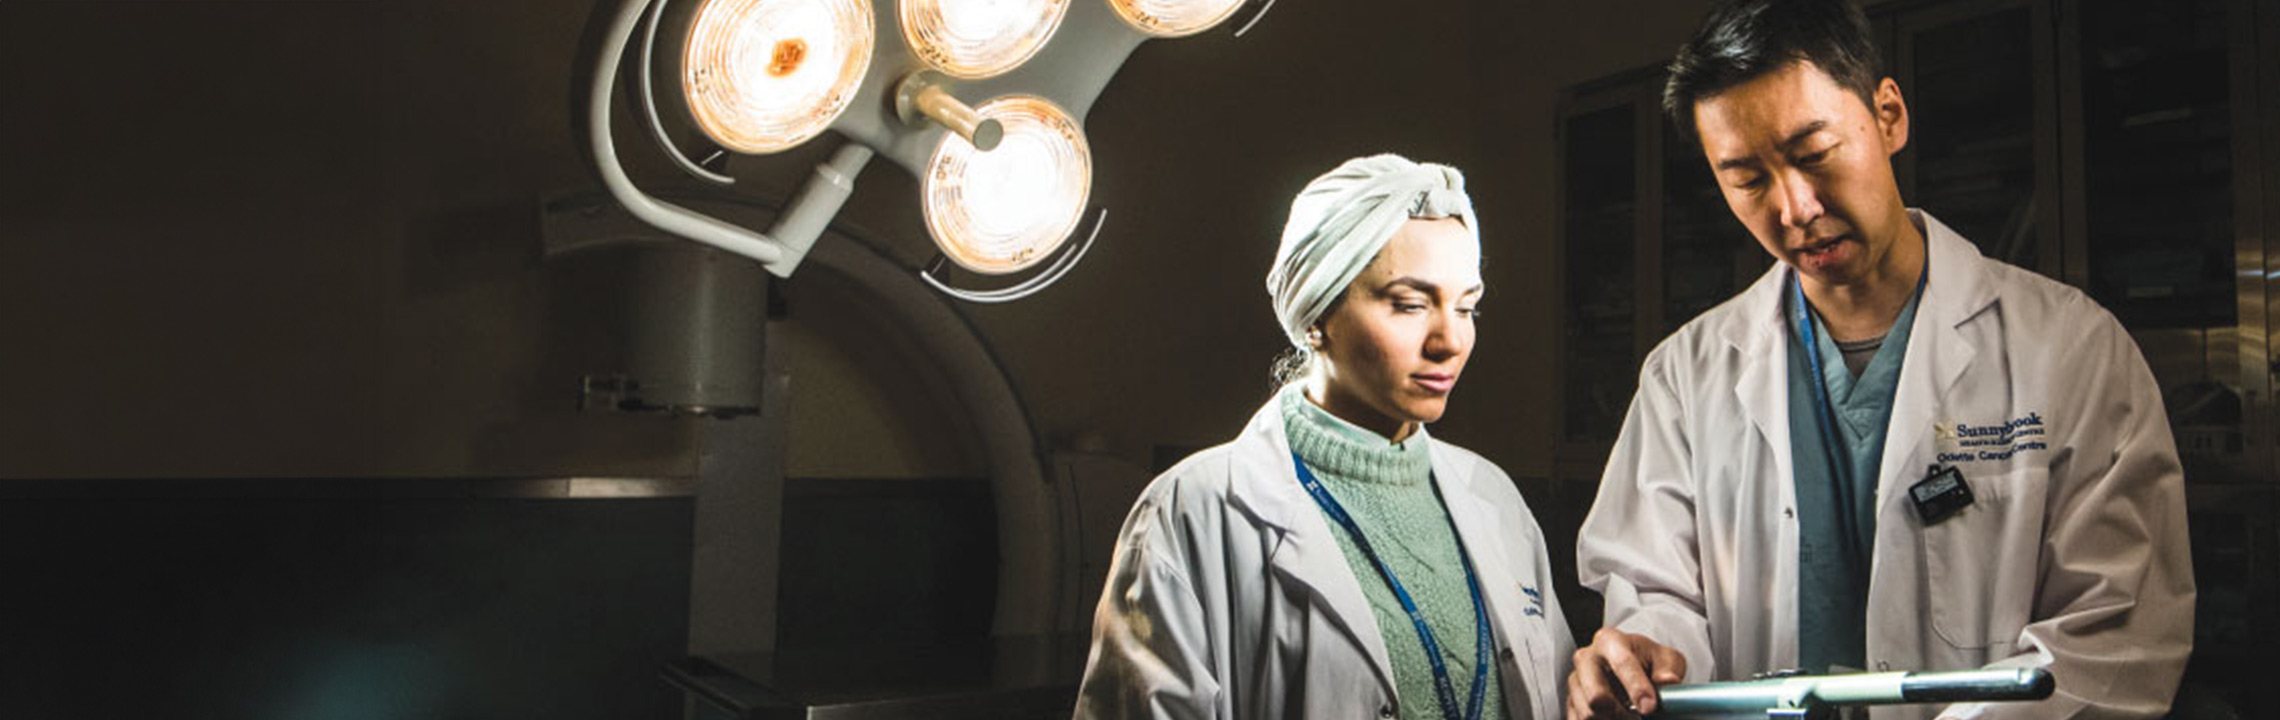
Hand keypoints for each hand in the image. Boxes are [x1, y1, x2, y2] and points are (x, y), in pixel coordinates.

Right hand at [1567, 627, 1686, 718]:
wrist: (1632, 669)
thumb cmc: (1646, 662)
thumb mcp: (1666, 658)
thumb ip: (1669, 668)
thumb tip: (1668, 680)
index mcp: (1610, 641)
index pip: (1621, 664)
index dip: (1637, 688)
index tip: (1649, 707)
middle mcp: (1587, 658)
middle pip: (1595, 696)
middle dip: (1620, 713)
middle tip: (1637, 717)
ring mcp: (1576, 681)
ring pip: (1588, 715)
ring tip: (1628, 717)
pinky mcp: (1570, 702)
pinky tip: (1613, 719)